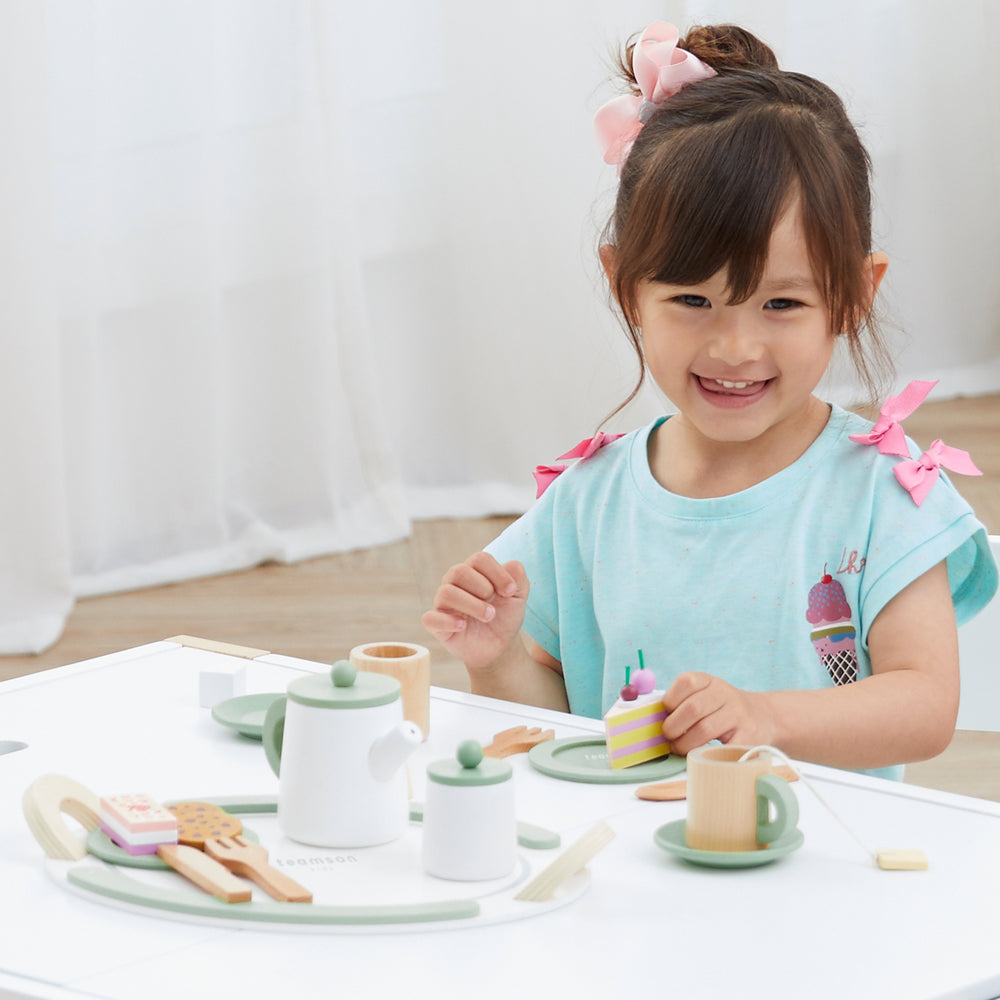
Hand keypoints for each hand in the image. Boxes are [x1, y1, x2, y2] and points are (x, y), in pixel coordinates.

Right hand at [421, 553, 529, 671]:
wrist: (499, 646)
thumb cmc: (505, 616)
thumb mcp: (518, 597)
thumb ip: (518, 578)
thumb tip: (512, 565)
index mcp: (474, 571)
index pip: (479, 559)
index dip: (497, 573)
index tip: (510, 591)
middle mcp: (454, 583)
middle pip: (459, 571)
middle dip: (482, 588)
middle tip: (495, 606)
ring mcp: (443, 603)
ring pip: (446, 593)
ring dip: (471, 605)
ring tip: (488, 616)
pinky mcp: (437, 624)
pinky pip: (430, 618)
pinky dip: (447, 621)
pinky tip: (464, 626)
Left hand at [661, 672, 773, 755]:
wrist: (764, 717)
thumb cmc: (721, 710)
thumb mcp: (704, 695)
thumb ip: (681, 703)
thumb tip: (651, 719)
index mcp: (708, 680)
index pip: (685, 682)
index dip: (670, 701)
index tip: (665, 715)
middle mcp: (724, 693)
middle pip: (692, 708)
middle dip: (673, 727)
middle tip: (668, 738)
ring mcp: (738, 714)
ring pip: (704, 730)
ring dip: (685, 744)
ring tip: (679, 749)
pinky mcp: (748, 736)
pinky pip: (722, 748)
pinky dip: (706, 754)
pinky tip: (700, 756)